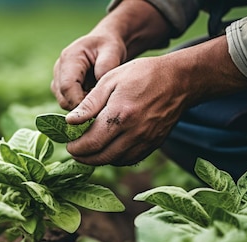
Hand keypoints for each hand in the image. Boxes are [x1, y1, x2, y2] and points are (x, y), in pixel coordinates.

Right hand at [50, 0, 171, 110]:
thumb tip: (97, 92)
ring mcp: (57, 80)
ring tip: (100, 98)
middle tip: (103, 104)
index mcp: (69, 58)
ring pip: (65, 104)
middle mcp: (59, 70)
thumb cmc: (108, 47)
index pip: (67, 87)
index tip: (99, 107)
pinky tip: (95, 98)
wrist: (104, 44)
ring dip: (82, 106)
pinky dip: (81, 105)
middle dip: (83, 106)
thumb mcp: (112, 52)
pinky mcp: (60, 89)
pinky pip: (68, 104)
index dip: (81, 102)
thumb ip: (104, 70)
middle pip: (64, 99)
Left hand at [64, 36, 246, 166]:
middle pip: (101, 157)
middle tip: (75, 151)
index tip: (68, 144)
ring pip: (115, 161)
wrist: (178, 81)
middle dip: (84, 157)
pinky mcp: (154, 145)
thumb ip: (89, 103)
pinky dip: (115, 158)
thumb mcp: (110, 80)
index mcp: (120, 115)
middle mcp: (134, 132)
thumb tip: (70, 122)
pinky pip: (130, 160)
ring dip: (99, 159)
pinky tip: (109, 148)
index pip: (91, 142)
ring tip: (89, 150)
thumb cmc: (142, 75)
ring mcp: (145, 141)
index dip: (75, 147)